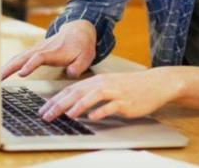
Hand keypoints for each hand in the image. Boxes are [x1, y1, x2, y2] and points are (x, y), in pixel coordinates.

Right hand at [0, 20, 96, 79]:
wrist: (78, 31)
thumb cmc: (82, 46)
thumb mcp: (87, 56)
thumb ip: (79, 66)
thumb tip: (71, 73)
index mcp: (54, 52)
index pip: (39, 58)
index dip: (30, 65)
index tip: (21, 73)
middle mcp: (43, 49)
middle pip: (23, 57)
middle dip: (11, 67)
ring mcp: (37, 49)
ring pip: (19, 57)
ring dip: (7, 66)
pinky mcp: (35, 51)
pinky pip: (20, 57)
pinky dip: (10, 64)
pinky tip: (3, 72)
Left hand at [38, 68, 177, 121]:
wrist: (155, 83)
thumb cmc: (131, 87)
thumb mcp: (109, 87)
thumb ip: (92, 94)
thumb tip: (73, 105)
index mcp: (97, 81)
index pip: (71, 90)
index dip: (55, 100)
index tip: (43, 110)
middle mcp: (103, 84)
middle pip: (77, 93)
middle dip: (59, 104)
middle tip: (46, 115)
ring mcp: (115, 92)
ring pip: (93, 97)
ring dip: (78, 106)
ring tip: (66, 115)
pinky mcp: (125, 102)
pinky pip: (111, 106)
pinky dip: (100, 111)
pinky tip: (91, 117)